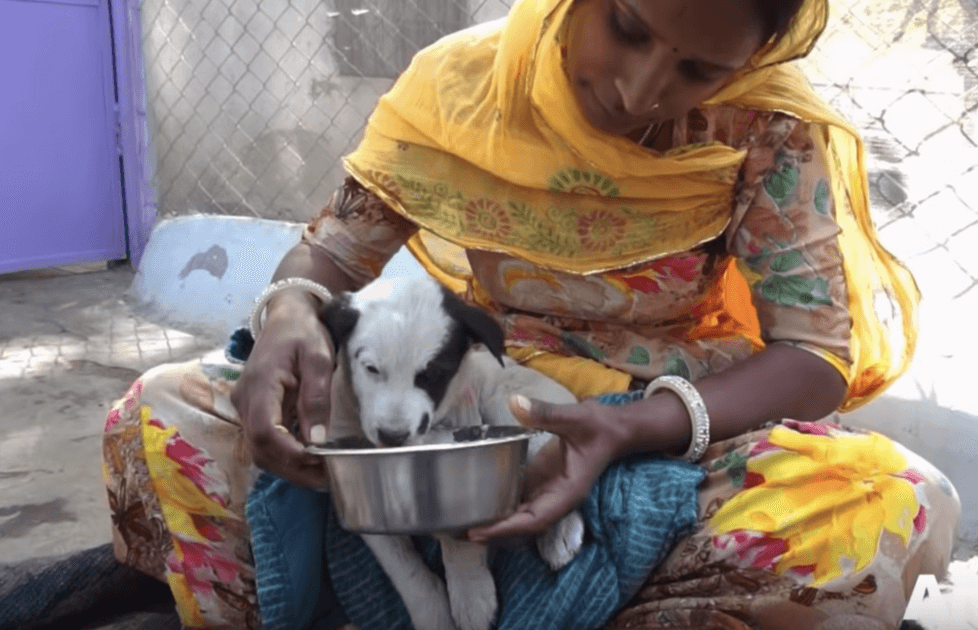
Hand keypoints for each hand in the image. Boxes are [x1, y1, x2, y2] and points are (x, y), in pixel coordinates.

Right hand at [231, 291, 331, 487]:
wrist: (287, 315)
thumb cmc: (303, 332)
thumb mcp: (318, 357)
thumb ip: (316, 397)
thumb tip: (317, 439)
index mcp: (260, 384)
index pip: (265, 430)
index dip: (288, 453)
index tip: (317, 462)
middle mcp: (245, 399)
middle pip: (260, 448)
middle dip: (292, 469)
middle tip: (326, 479)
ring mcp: (246, 406)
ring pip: (260, 449)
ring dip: (288, 466)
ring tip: (321, 473)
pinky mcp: (254, 409)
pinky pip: (264, 440)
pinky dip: (285, 455)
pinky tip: (310, 459)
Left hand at [468, 395, 628, 540]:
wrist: (614, 427)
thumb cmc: (599, 426)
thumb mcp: (574, 416)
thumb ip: (546, 412)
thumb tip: (516, 403)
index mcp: (566, 493)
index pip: (534, 520)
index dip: (506, 529)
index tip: (479, 532)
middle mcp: (556, 499)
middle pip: (522, 526)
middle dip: (493, 532)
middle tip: (456, 531)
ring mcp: (548, 492)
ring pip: (519, 516)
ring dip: (493, 521)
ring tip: (459, 522)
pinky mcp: (541, 481)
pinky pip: (519, 499)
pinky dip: (499, 504)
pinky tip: (476, 503)